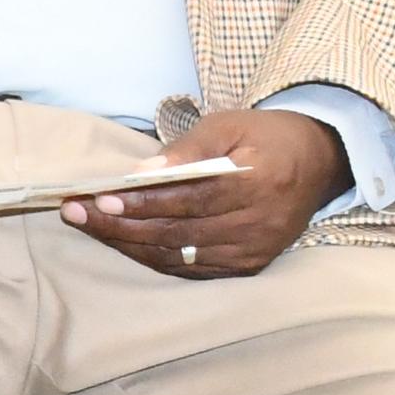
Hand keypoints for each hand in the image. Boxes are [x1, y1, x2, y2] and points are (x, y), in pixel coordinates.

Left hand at [59, 106, 346, 279]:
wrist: (317, 162)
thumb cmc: (265, 137)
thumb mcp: (230, 125)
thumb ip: (188, 149)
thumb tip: (141, 172)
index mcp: (259, 184)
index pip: (193, 200)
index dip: (146, 202)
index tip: (103, 198)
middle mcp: (259, 225)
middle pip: (179, 233)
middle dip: (121, 225)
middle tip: (76, 213)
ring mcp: (255, 251)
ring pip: (180, 256)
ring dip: (129, 243)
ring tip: (88, 225)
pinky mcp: (249, 266)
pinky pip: (192, 269)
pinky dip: (154, 257)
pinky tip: (122, 242)